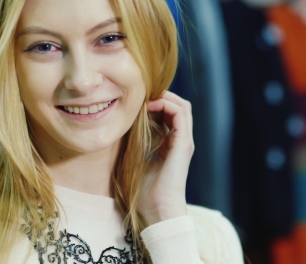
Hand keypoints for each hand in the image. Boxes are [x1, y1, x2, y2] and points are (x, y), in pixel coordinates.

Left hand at [138, 91, 193, 225]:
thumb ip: (136, 146)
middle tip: (142, 96)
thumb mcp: (138, 162)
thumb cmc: (146, 193)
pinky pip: (181, 114)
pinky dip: (167, 105)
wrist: (158, 210)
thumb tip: (120, 133)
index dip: (157, 104)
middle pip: (180, 106)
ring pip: (183, 106)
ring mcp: (184, 141)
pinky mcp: (183, 144)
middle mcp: (181, 141)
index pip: (171, 114)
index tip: (137, 103)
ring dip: (166, 98)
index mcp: (172, 145)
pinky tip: (150, 107)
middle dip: (163, 96)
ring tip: (146, 99)